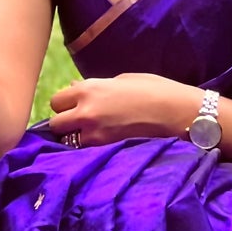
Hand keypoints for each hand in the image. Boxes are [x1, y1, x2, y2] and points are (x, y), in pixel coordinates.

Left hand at [48, 74, 200, 147]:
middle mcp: (85, 112)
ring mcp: (94, 134)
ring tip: (90, 134)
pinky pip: (85, 151)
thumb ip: (94, 86)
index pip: (56, 101)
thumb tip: (75, 88)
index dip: (64, 104)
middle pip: (55, 124)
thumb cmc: (153, 89)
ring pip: (68, 141)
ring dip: (75, 138)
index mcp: (88, 89)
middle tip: (78, 123)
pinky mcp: (106, 149)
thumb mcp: (122, 80)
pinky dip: (88, 148)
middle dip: (64, 124)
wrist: (176, 112)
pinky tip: (101, 143)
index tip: (74, 106)